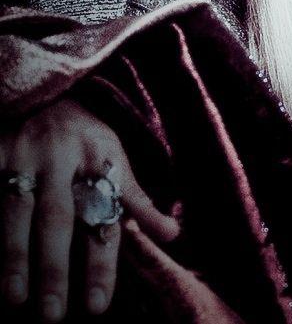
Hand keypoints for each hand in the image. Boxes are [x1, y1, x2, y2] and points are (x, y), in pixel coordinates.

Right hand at [0, 99, 179, 320]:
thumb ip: (137, 200)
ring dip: (14, 257)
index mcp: (99, 159)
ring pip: (16, 211)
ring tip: (15, 300)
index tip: (97, 307)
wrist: (43, 93)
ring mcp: (22, 156)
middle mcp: (61, 158)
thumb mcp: (116, 159)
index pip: (104, 217)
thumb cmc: (83, 138)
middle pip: (58, 218)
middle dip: (55, 268)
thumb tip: (172, 235)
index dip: (102, 263)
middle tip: (54, 316)